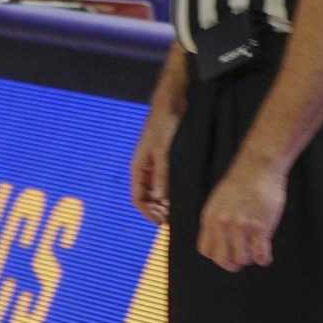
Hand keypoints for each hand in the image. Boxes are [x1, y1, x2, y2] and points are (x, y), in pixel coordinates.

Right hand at [130, 107, 177, 224]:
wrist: (172, 99)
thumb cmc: (164, 122)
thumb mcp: (164, 151)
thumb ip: (162, 176)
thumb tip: (161, 200)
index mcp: (138, 167)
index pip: (137, 198)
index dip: (148, 212)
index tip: (162, 222)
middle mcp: (145, 167)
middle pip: (147, 196)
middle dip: (157, 209)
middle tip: (174, 218)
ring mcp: (156, 162)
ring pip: (158, 189)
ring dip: (165, 201)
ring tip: (179, 208)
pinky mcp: (167, 157)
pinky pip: (167, 179)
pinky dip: (173, 189)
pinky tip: (184, 193)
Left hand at [197, 157, 287, 270]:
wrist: (258, 166)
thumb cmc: (242, 183)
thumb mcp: (219, 201)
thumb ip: (218, 220)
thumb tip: (222, 240)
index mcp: (210, 218)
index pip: (206, 250)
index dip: (218, 256)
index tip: (228, 252)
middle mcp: (222, 224)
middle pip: (222, 259)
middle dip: (233, 263)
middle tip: (244, 256)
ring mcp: (240, 226)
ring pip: (241, 259)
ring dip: (250, 258)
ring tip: (256, 250)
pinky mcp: (259, 226)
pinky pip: (260, 255)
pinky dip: (264, 259)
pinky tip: (266, 253)